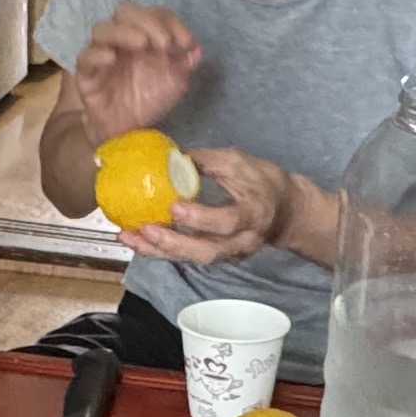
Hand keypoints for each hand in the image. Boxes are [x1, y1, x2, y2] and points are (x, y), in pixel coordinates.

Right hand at [72, 5, 201, 139]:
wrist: (129, 131)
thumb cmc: (149, 99)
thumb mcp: (176, 82)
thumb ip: (185, 63)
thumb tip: (196, 48)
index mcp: (143, 34)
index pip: (153, 13)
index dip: (170, 22)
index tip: (185, 42)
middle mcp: (121, 39)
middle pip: (125, 12)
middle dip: (147, 21)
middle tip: (164, 43)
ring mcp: (101, 54)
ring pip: (102, 29)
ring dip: (123, 32)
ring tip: (142, 44)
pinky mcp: (86, 74)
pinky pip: (85, 57)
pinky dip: (98, 54)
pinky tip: (112, 59)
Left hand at [122, 146, 309, 268]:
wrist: (286, 212)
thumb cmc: (264, 183)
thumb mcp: (242, 162)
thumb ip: (209, 161)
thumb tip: (174, 157)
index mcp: (252, 215)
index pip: (226, 222)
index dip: (200, 218)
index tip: (174, 206)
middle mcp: (241, 242)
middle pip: (205, 252)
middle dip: (171, 244)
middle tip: (144, 230)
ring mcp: (229, 254)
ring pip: (192, 259)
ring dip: (159, 251)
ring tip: (129, 238)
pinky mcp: (217, 257)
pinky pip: (188, 257)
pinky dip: (162, 251)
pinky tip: (138, 241)